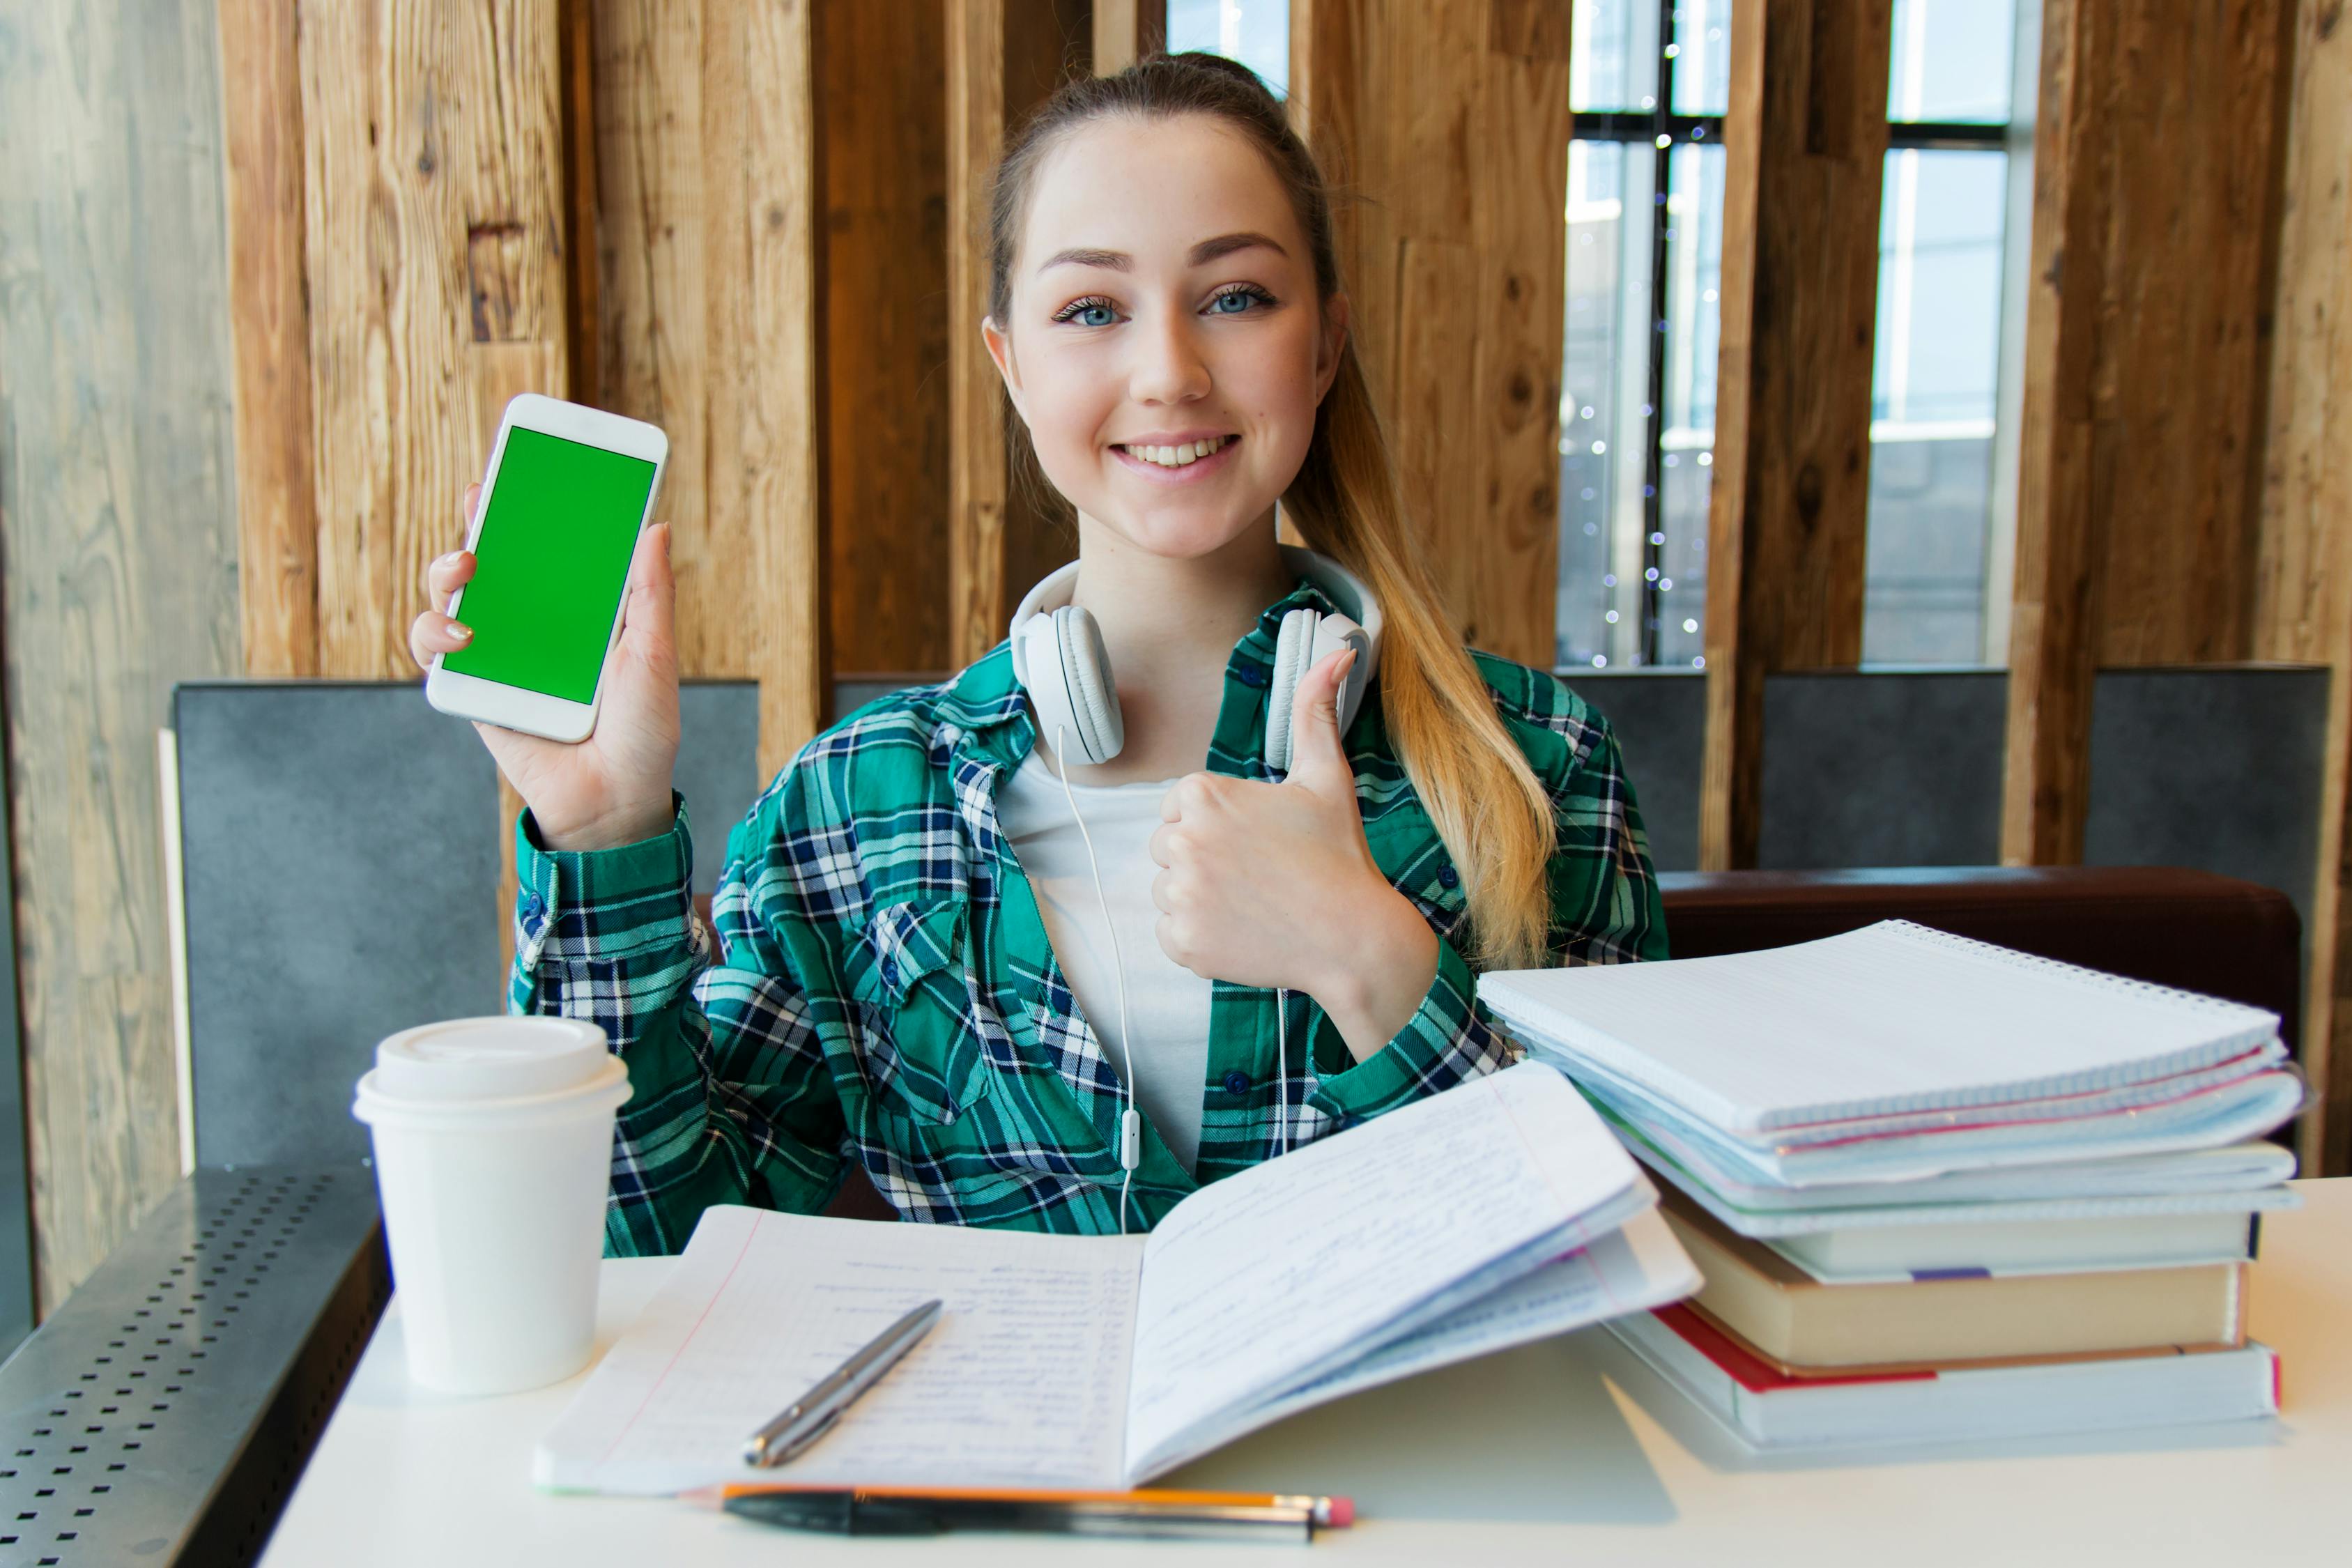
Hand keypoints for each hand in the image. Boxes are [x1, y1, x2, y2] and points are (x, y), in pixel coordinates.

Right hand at [408, 482, 680, 850]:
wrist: (614, 803)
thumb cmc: (642, 733)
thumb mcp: (653, 656)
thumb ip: (650, 594)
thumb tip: (655, 525)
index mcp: (577, 612)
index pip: (545, 550)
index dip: (524, 509)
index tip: (514, 469)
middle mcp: (533, 628)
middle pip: (490, 563)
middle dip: (476, 524)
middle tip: (480, 501)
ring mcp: (498, 657)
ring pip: (451, 599)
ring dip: (444, 573)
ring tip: (467, 568)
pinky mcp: (473, 691)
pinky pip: (436, 653)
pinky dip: (436, 633)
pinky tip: (465, 633)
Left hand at [1148, 648, 1439, 1061]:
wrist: (1353, 937)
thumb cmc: (1340, 854)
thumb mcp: (1326, 775)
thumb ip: (1316, 709)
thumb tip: (1341, 650)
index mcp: (1203, 794)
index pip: (1180, 808)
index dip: (1219, 826)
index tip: (1257, 842)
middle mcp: (1182, 840)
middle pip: (1169, 848)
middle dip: (1205, 860)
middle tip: (1259, 875)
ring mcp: (1180, 894)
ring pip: (1168, 890)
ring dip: (1201, 898)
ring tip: (1253, 903)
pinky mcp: (1182, 942)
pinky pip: (1171, 933)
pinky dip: (1200, 937)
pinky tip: (1243, 930)